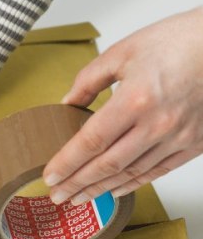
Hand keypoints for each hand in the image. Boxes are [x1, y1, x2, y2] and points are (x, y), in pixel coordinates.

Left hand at [43, 6, 202, 204]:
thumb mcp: (123, 52)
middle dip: (77, 184)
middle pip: (107, 165)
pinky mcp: (194, 144)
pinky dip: (133, 184)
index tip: (50, 176)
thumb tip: (68, 103)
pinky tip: (115, 190)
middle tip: (57, 196)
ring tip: (79, 197)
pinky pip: (157, 172)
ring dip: (101, 189)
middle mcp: (157, 125)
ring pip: (130, 173)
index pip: (90, 142)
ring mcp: (178, 137)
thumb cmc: (178, 41)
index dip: (67, 163)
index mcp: (135, 100)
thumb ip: (89, 80)